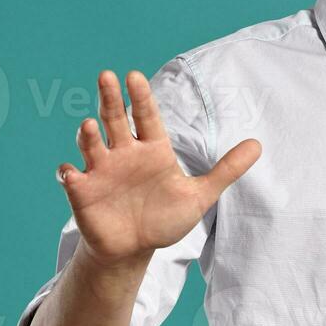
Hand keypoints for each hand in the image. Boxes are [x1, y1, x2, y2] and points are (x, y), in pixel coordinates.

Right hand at [57, 69, 260, 266]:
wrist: (135, 248)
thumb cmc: (164, 217)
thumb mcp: (199, 196)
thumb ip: (226, 170)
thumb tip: (258, 145)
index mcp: (152, 149)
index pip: (146, 115)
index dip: (140, 97)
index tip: (135, 76)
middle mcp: (124, 153)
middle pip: (114, 118)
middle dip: (110, 98)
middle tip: (107, 76)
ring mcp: (100, 170)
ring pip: (91, 143)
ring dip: (88, 135)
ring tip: (89, 127)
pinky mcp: (83, 191)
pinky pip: (70, 177)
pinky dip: (68, 174)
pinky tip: (71, 174)